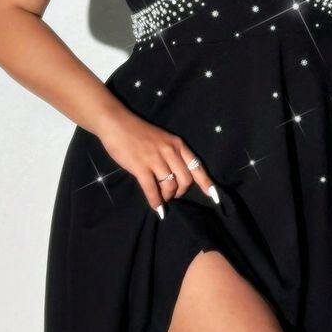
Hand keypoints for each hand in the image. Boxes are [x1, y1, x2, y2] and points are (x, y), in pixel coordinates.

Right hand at [94, 102, 218, 218]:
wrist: (117, 123)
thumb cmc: (139, 132)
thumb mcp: (162, 139)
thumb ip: (171, 154)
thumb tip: (177, 176)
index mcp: (177, 144)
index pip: (197, 166)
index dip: (206, 183)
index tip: (213, 196)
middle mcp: (170, 152)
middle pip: (185, 180)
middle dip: (180, 192)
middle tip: (172, 194)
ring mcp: (155, 159)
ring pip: (170, 186)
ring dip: (167, 196)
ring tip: (161, 197)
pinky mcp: (141, 167)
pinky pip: (152, 190)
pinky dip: (155, 201)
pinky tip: (155, 207)